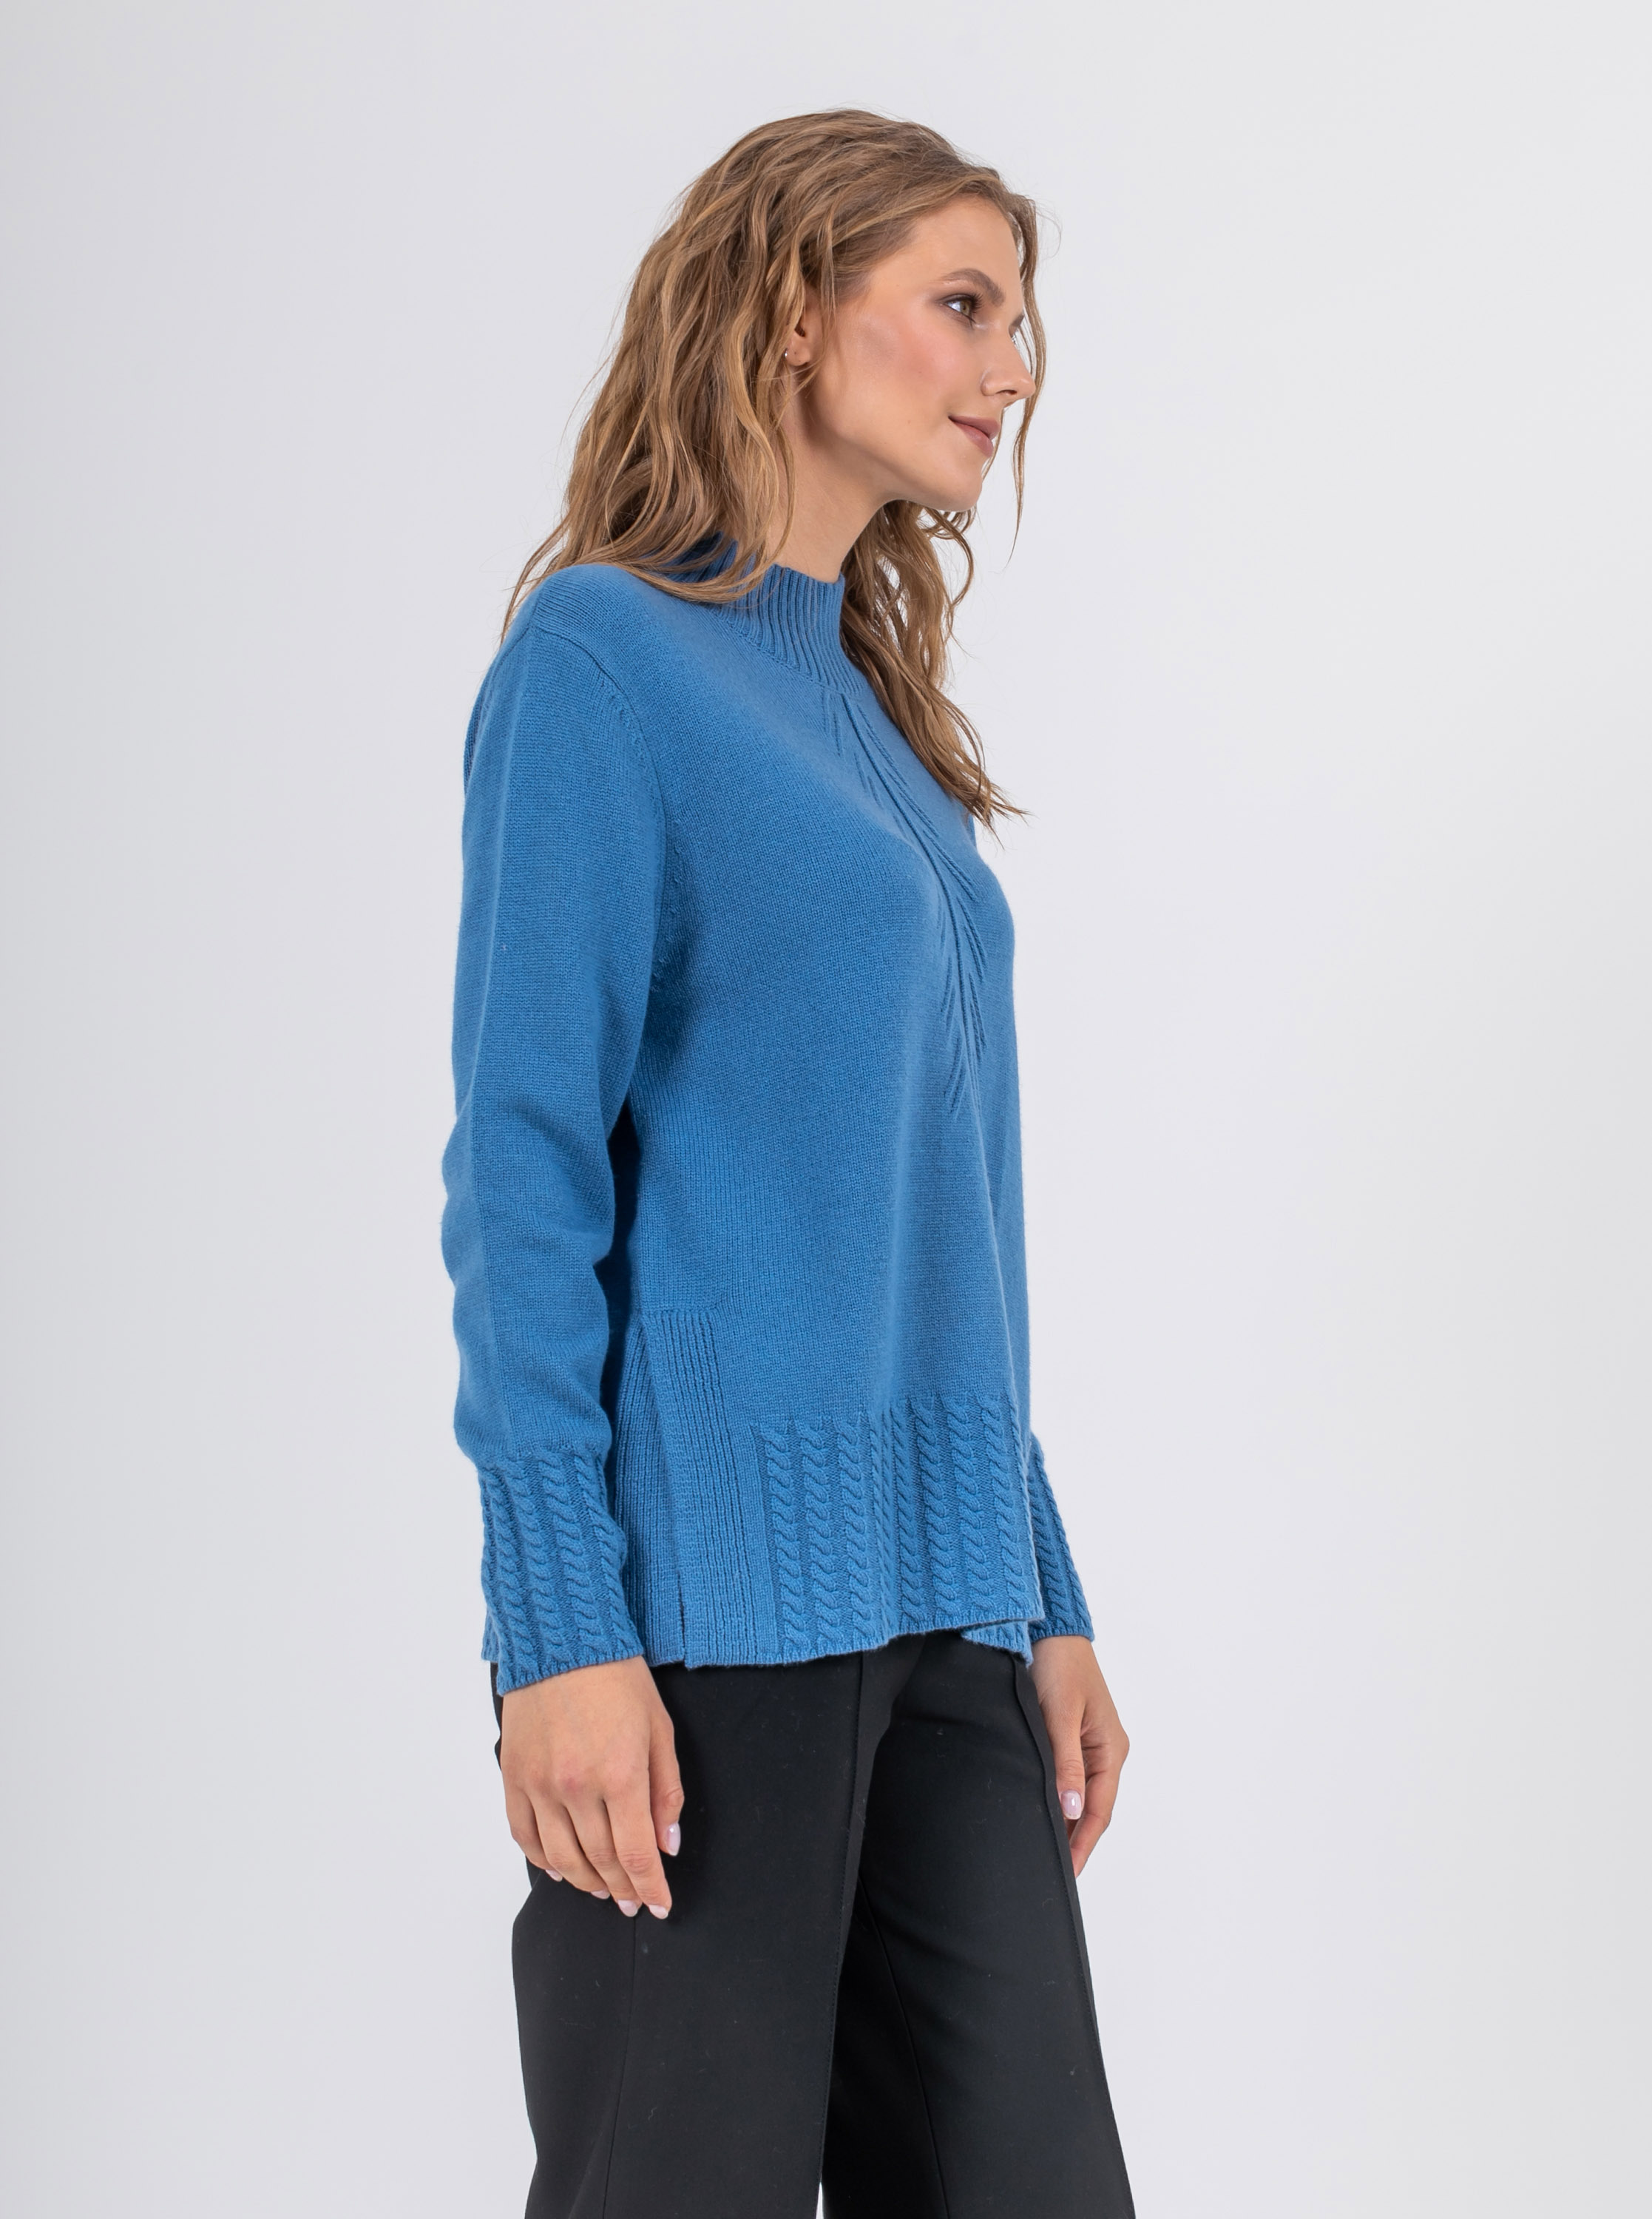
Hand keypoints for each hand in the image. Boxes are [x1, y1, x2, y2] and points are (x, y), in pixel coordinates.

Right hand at [500, 1655, 683, 1918]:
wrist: (564, 1639)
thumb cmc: (618, 1678)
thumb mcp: (660, 1729)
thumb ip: (666, 1791)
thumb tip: (666, 1844)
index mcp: (620, 1775)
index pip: (636, 1854)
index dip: (650, 1887)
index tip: (660, 1905)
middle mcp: (576, 1787)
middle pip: (600, 1861)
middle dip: (622, 1889)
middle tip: (633, 1902)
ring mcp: (539, 1784)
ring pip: (560, 1858)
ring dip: (584, 1882)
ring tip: (602, 1889)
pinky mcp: (513, 1776)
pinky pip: (524, 1835)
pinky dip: (542, 1860)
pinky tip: (559, 1868)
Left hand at [1029, 1635, 1128, 1876]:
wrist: (1048, 1629)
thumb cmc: (1057, 1665)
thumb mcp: (1060, 1716)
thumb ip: (1065, 1763)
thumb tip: (1071, 1810)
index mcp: (1111, 1749)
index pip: (1099, 1810)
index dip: (1083, 1843)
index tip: (1068, 1872)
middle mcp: (1106, 1751)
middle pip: (1092, 1807)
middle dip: (1075, 1839)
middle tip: (1052, 1869)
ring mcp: (1091, 1744)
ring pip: (1080, 1794)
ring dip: (1066, 1820)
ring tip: (1045, 1848)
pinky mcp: (1072, 1735)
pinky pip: (1070, 1777)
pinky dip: (1059, 1797)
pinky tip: (1042, 1809)